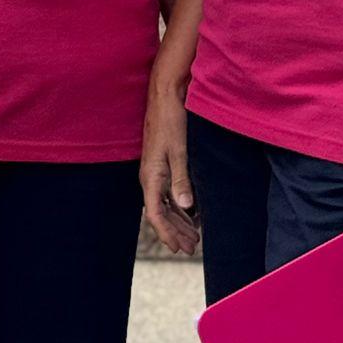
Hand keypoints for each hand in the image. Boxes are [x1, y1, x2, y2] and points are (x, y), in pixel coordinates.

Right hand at [140, 78, 198, 255]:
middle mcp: (149, 177)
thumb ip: (181, 178)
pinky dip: (178, 206)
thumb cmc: (171, 120)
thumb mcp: (179, 150)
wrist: (165, 94)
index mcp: (150, 176)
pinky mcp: (160, 163)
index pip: (156, 215)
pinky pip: (166, 192)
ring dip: (178, 220)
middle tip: (192, 247)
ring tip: (193, 235)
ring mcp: (154, 170)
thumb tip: (186, 206)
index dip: (168, 233)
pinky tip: (190, 211)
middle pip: (160, 213)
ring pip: (164, 204)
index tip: (180, 248)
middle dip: (175, 232)